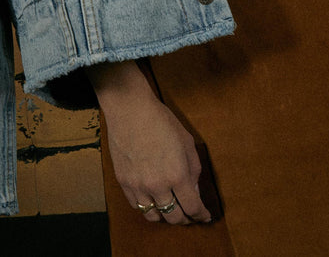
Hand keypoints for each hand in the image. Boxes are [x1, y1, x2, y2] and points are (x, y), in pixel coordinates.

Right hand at [89, 61, 211, 225]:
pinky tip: (153, 200)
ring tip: (170, 209)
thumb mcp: (187, 141)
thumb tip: (195, 190)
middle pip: (174, 218)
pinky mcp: (123, 181)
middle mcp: (158, 185)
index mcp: (177, 175)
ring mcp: (138, 185)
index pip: (192, 208)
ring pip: (154, 216)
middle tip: (189, 215)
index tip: (205, 216)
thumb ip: (194, 169)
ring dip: (165, 216)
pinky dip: (147, 207)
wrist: (130, 109)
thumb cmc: (161, 120)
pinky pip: (137, 206)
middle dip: (186, 219)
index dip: (201, 215)